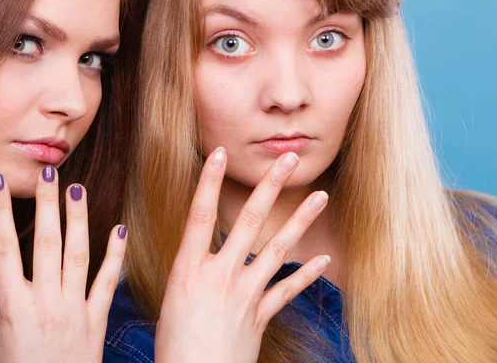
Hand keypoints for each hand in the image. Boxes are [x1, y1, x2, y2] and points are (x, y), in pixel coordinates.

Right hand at [0, 166, 126, 362]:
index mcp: (13, 306)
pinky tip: (120, 227)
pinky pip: (107, 280)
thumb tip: (10, 268)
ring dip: (77, 218)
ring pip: (76, 254)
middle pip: (44, 242)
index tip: (1, 183)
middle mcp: (44, 301)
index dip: (1, 212)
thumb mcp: (3, 335)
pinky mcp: (96, 318)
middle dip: (46, 204)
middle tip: (48, 173)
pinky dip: (115, 253)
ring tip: (77, 188)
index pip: (4, 248)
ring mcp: (73, 307)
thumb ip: (11, 298)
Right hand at [154, 148, 330, 362]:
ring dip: (301, 220)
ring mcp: (244, 294)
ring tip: (321, 196)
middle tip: (288, 160)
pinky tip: (324, 257)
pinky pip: (287, 290)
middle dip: (269, 187)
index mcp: (189, 269)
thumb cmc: (173, 345)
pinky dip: (307, 274)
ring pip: (278, 249)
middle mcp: (219, 275)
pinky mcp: (260, 315)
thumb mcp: (171, 300)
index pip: (199, 215)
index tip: (221, 153)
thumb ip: (190, 272)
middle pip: (249, 222)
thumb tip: (198, 256)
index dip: (209, 182)